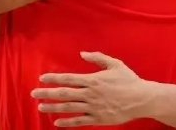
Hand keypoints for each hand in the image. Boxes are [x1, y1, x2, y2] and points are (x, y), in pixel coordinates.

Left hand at [31, 52, 153, 126]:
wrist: (142, 99)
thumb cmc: (129, 80)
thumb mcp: (115, 64)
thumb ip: (98, 57)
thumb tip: (82, 53)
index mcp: (93, 80)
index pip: (69, 79)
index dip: (54, 78)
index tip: (42, 78)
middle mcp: (90, 94)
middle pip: (64, 94)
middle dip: (47, 93)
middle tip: (33, 93)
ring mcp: (93, 107)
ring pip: (69, 108)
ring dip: (53, 107)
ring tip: (40, 107)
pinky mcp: (98, 118)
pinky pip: (79, 121)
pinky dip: (67, 122)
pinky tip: (56, 122)